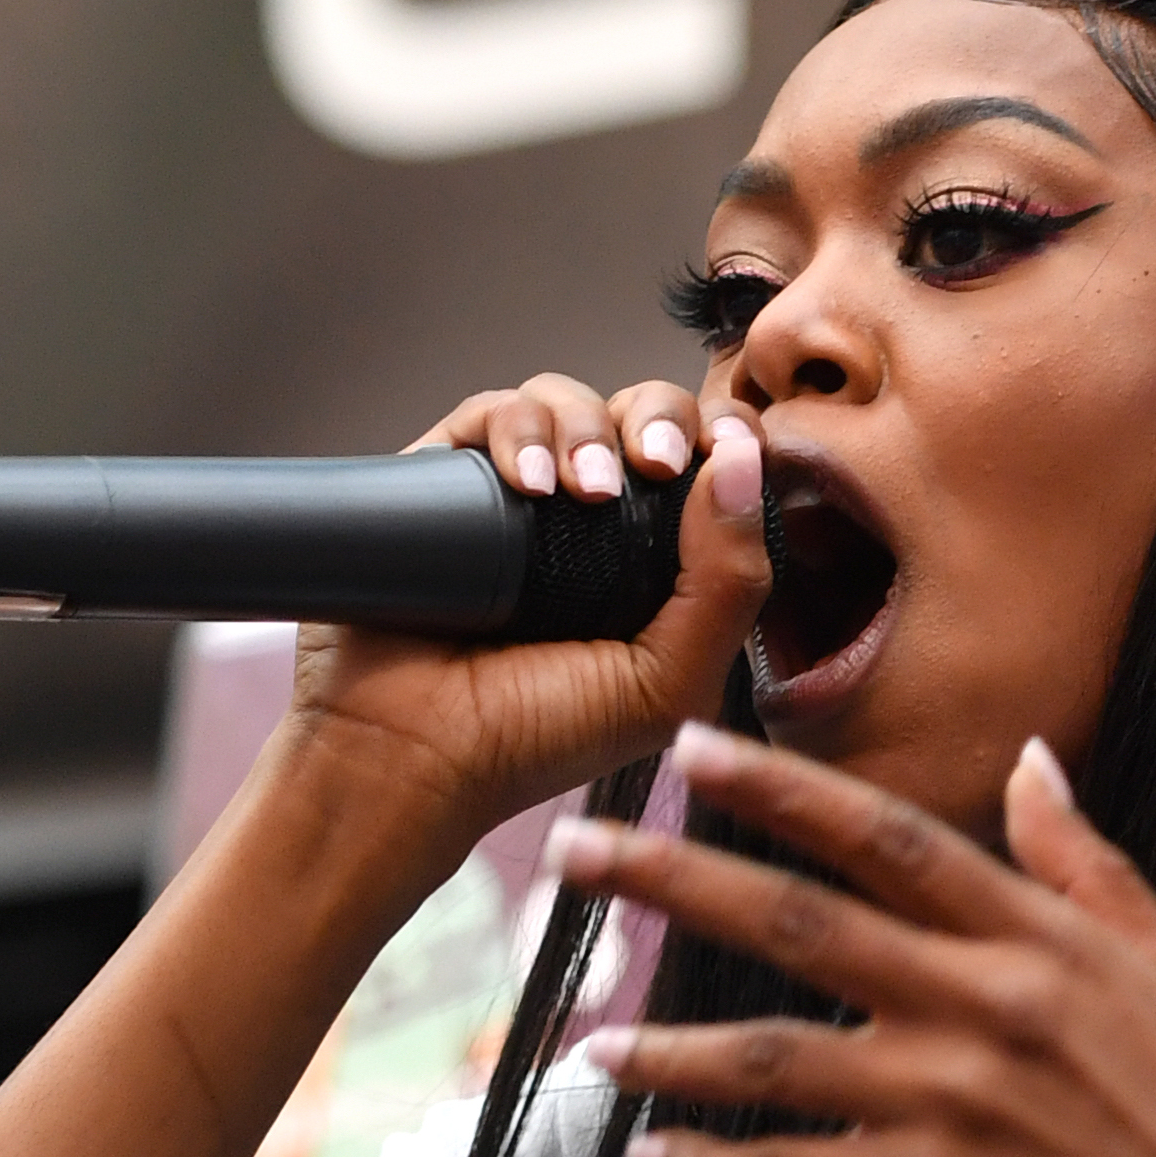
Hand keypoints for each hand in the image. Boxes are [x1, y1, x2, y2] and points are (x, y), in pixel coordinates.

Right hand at [279, 376, 770, 853]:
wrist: (410, 754)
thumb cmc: (535, 738)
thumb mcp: (668, 683)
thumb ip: (729, 584)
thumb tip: (745, 461)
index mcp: (657, 563)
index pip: (709, 465)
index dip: (723, 441)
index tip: (723, 452)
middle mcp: (589, 520)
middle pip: (643, 412)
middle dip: (658, 419)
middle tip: (655, 463)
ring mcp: (517, 496)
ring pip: (568, 402)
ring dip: (584, 428)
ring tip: (576, 491)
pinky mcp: (447, 479)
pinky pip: (490, 412)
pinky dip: (516, 429)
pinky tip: (527, 483)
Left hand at [548, 726, 1155, 1156]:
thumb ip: (1085, 862)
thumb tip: (1032, 760)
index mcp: (1037, 940)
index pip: (885, 837)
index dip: (779, 788)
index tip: (689, 748)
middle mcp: (983, 1008)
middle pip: (798, 924)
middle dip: (673, 878)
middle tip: (576, 852)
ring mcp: (950, 1108)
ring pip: (772, 1058)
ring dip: (667, 1048)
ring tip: (586, 1039)